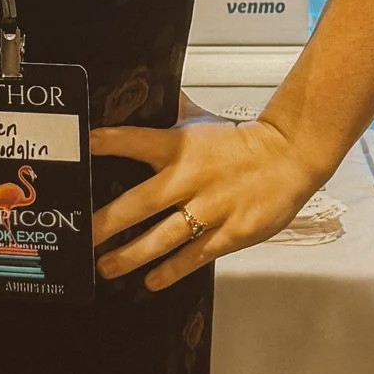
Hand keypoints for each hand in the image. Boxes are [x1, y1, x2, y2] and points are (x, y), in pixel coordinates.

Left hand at [90, 114, 322, 290]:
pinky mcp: (230, 233)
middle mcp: (190, 178)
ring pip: (164, 236)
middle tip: (83, 237)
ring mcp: (211, 208)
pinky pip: (195, 256)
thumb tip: (149, 91)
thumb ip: (172, 112)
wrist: (289, 157)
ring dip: (131, 254)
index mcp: (180, 146)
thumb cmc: (241, 142)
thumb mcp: (203, 121)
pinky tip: (151, 282)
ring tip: (106, 267)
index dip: (109, 142)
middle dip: (108, 222)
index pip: (137, 140)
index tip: (84, 147)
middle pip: (141, 202)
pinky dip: (172, 270)